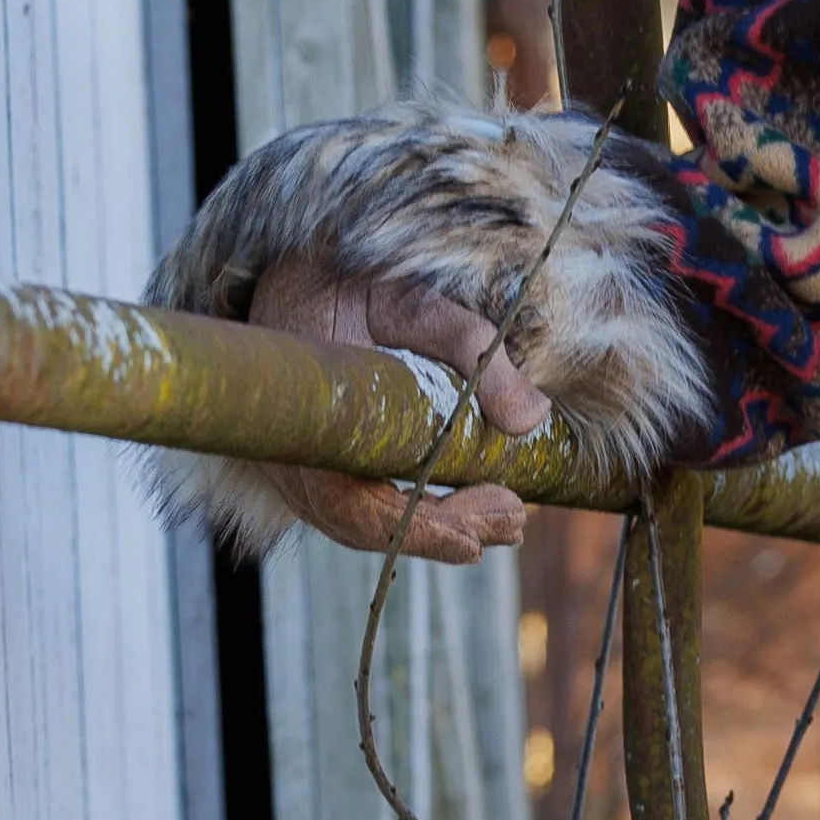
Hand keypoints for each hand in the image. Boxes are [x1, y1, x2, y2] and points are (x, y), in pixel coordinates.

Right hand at [235, 263, 547, 561]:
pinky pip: (361, 504)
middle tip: (515, 521)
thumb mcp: (409, 300)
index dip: (413, 531)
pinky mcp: (315, 465)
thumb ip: (467, 343)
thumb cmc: (345, 285)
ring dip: (438, 526)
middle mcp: (290, 456)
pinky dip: (417, 513)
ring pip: (364, 520)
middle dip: (445, 530)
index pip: (352, 507)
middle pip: (364, 525)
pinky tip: (472, 508)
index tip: (472, 542)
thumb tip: (530, 419)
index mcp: (304, 420)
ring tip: (509, 520)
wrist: (289, 277)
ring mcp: (298, 466)